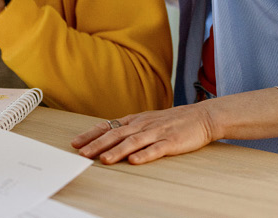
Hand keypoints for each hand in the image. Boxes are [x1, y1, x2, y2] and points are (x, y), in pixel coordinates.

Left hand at [71, 103, 215, 164]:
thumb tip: (106, 135)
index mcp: (135, 120)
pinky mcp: (171, 142)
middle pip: (116, 134)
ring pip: (132, 142)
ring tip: (103, 159)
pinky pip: (156, 149)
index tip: (75, 142)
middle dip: (97, 144)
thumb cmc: (171, 121)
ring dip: (117, 151)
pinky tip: (134, 161)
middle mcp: (143, 125)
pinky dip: (144, 155)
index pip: (108, 126)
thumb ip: (128, 128)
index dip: (91, 134)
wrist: (201, 116)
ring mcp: (157, 133)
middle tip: (82, 153)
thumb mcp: (146, 121)